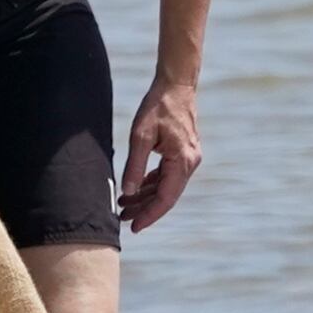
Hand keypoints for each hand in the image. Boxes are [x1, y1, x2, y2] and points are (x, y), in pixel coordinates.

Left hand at [117, 71, 202, 232]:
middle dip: (145, 209)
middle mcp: (190, 163)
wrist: (176, 84)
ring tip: (124, 205)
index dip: (149, 215)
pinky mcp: (183, 153)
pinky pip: (167, 175)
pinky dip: (152, 184)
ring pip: (167, 187)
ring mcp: (188, 158)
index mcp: (182, 161)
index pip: (165, 198)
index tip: (134, 227)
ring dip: (146, 197)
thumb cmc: (158, 106)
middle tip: (122, 218)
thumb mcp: (141, 136)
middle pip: (167, 196)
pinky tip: (136, 189)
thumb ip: (135, 166)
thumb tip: (129, 192)